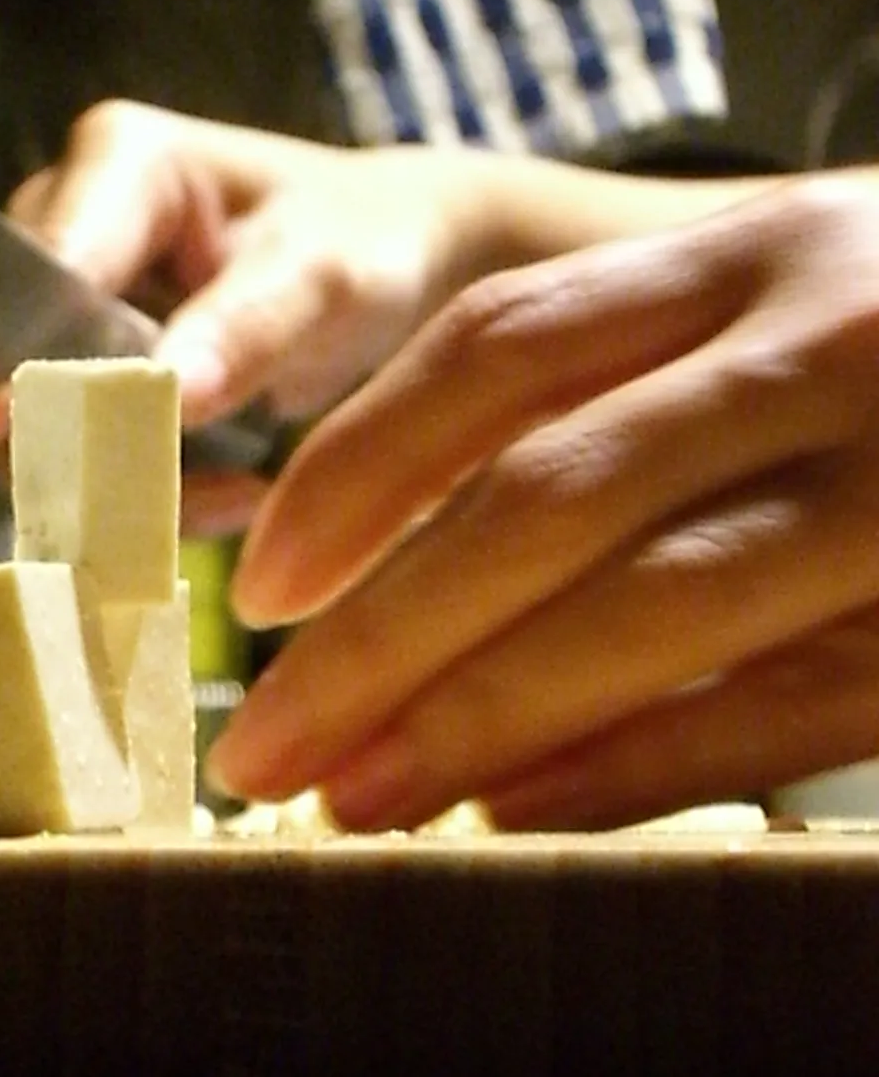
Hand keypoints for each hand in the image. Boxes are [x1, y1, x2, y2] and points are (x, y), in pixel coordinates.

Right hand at [0, 101, 492, 532]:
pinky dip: (147, 490)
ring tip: (237, 495)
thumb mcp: (327, 278)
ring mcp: (68, 300)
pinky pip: (78, 449)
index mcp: (119, 161)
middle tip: (168, 492)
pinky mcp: (82, 368)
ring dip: (124, 476)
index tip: (10, 428)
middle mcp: (69, 221)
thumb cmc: (368, 245)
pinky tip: (232, 491)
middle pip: (21, 345)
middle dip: (86, 432)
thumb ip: (248, 327)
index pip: (50, 267)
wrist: (399, 271)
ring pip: (41, 414)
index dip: (25, 348)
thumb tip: (171, 392)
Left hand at [204, 179, 878, 829]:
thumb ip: (622, 387)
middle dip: (376, 641)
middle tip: (255, 749)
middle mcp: (832, 345)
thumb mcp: (785, 295)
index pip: (496, 350)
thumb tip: (386, 556)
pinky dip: (636, 771)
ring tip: (346, 805)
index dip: (353, 472)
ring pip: (651, 613)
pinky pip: (783, 709)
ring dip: (474, 726)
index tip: (259, 586)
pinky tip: (516, 824)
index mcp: (756, 252)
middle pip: (540, 499)